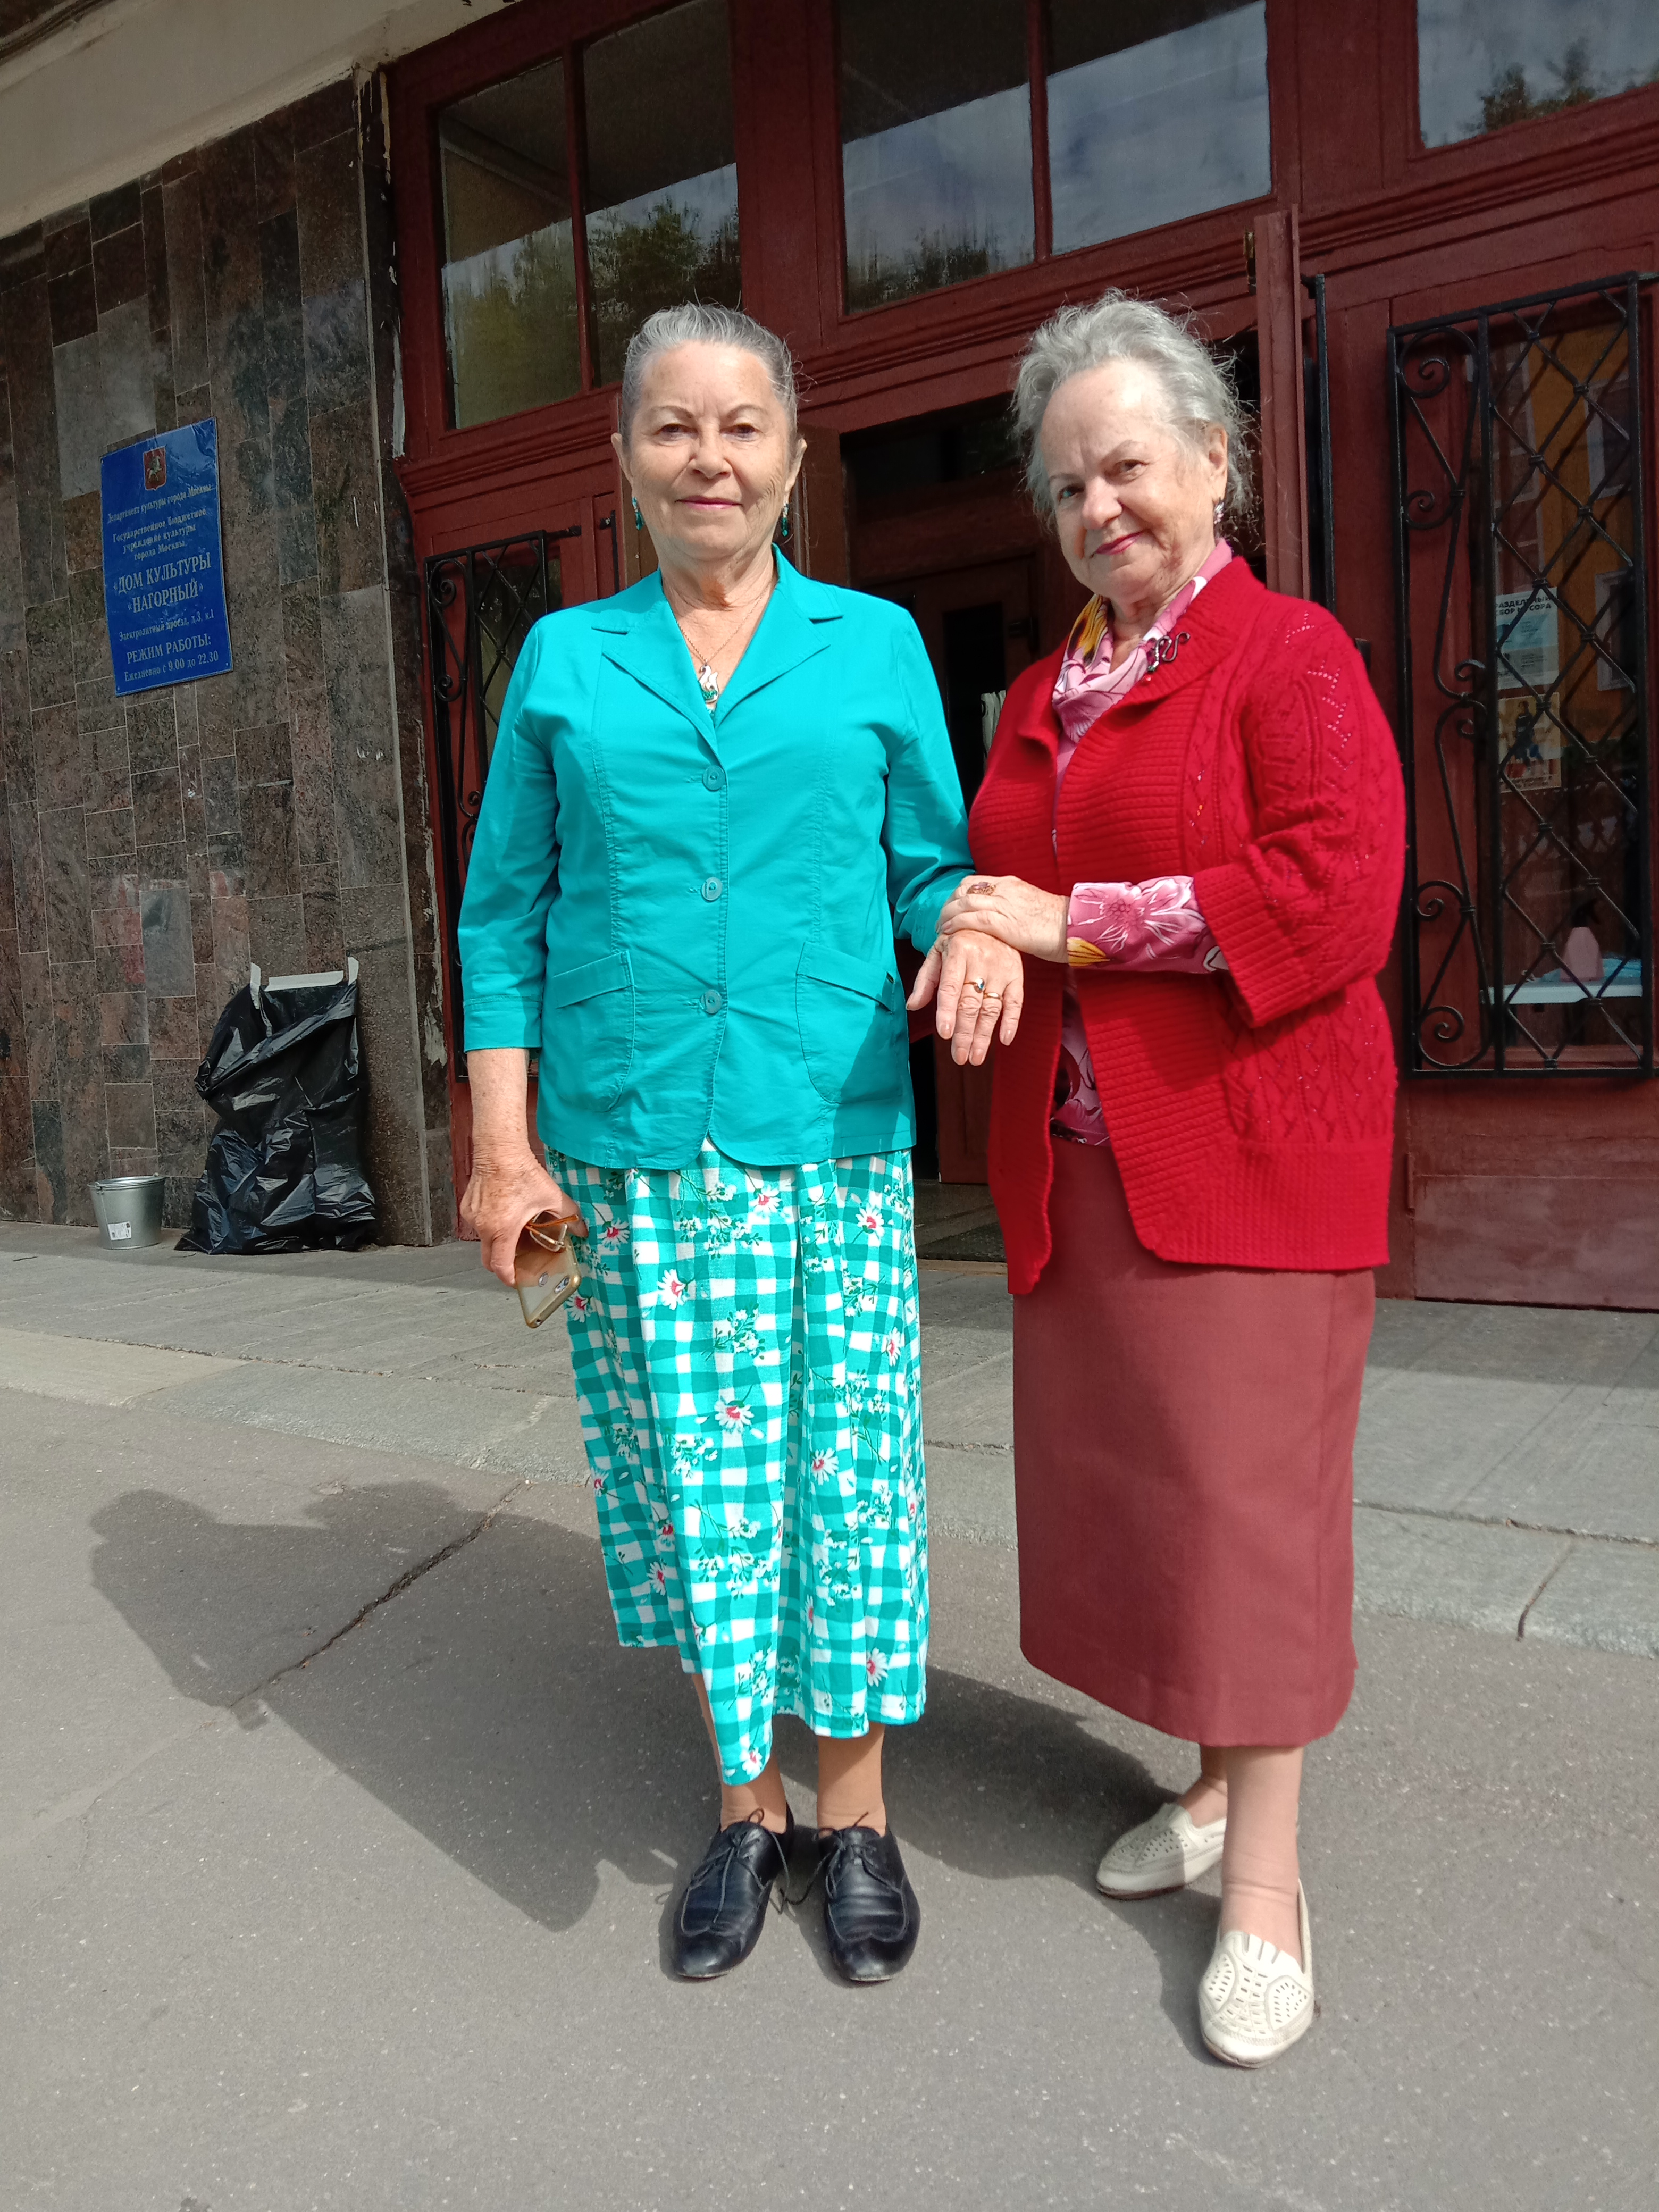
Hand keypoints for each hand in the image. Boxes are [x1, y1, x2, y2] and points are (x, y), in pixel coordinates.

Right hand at [461, 1148, 575, 1286]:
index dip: (509, 1278)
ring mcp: (473, 1217)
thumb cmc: (522, 1173)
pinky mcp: (467, 1207)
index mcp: (503, 1230)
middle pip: (488, 1258)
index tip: (516, 1281)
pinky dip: (489, 1225)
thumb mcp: (551, 1197)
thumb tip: (582, 1229)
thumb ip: (569, 1216)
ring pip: (483, 1240)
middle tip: (516, 1262)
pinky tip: (503, 1213)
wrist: (499, 1151)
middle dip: (502, 1264)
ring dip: (497, 1241)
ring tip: (513, 1230)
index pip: (500, 1265)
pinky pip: (478, 1224)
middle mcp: (483, 1227)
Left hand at [907, 926, 1023, 1064]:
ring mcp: (1001, 969)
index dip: (947, 1011)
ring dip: (984, 1035)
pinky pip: (1016, 1001)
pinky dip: (1012, 1021)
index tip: (945, 1034)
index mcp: (958, 953)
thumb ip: (925, 980)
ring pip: (992, 1007)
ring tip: (976, 1057)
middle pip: (971, 1003)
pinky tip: (1004, 1040)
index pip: (951, 987)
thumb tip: (912, 1006)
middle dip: (965, 1034)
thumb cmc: (958, 940)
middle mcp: (981, 960)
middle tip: (959, 1057)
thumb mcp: (937, 953)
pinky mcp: (1016, 975)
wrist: (990, 920)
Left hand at [937, 873, 1069, 963]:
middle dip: (948, 904)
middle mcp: (1005, 889)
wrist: (1074, 927)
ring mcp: (1004, 904)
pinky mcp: (1004, 922)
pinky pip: (972, 919)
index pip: (975, 882)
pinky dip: (956, 924)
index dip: (957, 894)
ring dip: (947, 915)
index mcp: (1011, 884)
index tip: (951, 907)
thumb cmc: (1058, 924)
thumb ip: (1013, 908)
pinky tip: (948, 932)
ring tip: (940, 928)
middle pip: (965, 890)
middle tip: (941, 920)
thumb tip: (1000, 918)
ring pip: (964, 902)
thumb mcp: (1031, 907)